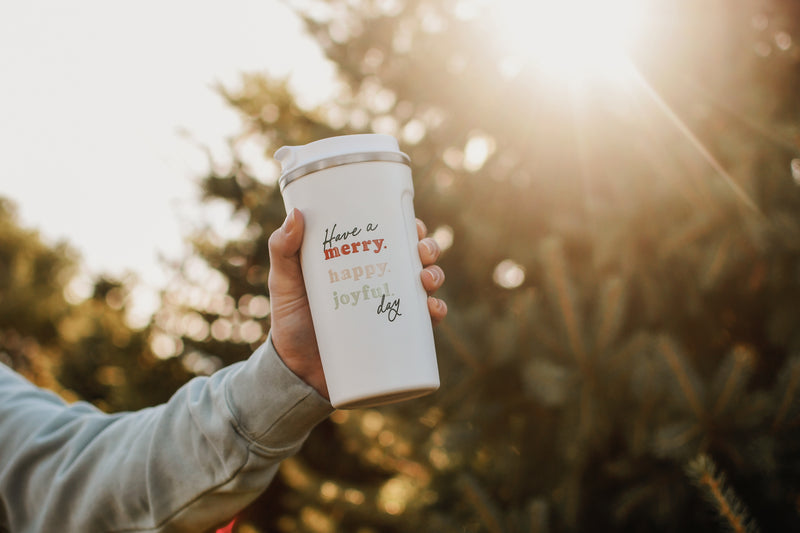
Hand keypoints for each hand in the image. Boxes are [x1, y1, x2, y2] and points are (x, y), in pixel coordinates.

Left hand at [267, 208, 446, 398]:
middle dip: (428, 249)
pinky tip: (433, 310)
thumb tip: (296, 215)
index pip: (391, 233)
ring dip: (435, 276)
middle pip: (415, 256)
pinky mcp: (395, 336)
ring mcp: (389, 307)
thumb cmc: (290, 320)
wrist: (296, 371)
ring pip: (425, 284)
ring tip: (426, 281)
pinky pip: (424, 322)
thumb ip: (282, 250)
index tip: (413, 222)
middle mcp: (380, 279)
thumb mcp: (284, 281)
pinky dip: (435, 312)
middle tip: (421, 253)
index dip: (409, 224)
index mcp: (360, 259)